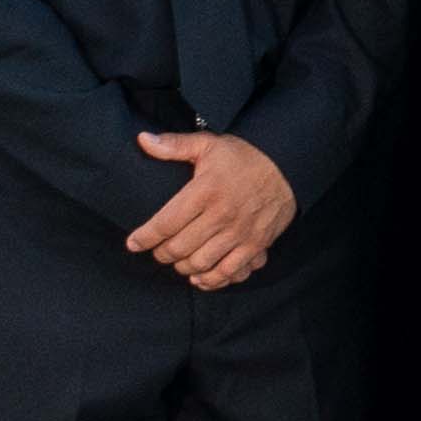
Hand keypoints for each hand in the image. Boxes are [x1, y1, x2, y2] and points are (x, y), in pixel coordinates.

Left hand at [125, 126, 295, 288]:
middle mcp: (221, 215)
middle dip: (162, 253)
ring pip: (201, 263)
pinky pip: (229, 272)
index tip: (133, 243)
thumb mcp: (208, 143)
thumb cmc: (244, 155)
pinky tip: (201, 278)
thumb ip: (174, 145)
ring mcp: (240, 233)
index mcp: (205, 191)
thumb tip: (143, 140)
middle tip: (158, 250)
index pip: (165, 223)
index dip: (145, 237)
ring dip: (183, 267)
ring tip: (178, 261)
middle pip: (180, 248)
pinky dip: (212, 280)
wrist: (287, 164)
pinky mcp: (256, 245)